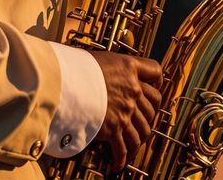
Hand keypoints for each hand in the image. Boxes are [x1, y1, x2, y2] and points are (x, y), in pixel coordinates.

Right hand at [88, 51, 162, 171]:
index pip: (155, 71)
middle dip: (148, 116)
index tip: (154, 86)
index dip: (157, 80)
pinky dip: (122, 159)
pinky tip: (118, 164)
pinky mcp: (114, 128)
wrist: (66, 81)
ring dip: (138, 140)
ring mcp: (125, 111)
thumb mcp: (100, 57)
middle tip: (140, 121)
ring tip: (132, 144)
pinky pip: (123, 149)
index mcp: (129, 68)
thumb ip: (111, 67)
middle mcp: (132, 90)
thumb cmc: (77, 66)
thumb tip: (106, 73)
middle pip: (151, 107)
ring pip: (142, 131)